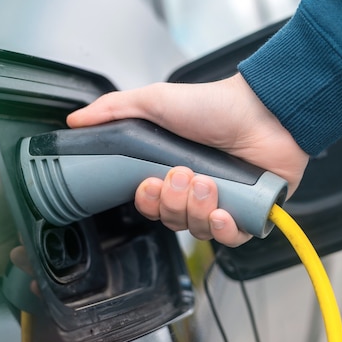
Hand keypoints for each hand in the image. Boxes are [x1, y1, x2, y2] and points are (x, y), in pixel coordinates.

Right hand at [67, 73, 308, 246]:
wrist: (265, 109)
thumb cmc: (216, 105)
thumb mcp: (156, 102)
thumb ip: (115, 110)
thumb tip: (76, 122)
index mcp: (175, 170)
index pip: (152, 205)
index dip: (148, 203)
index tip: (149, 184)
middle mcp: (199, 190)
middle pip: (173, 221)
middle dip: (173, 203)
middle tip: (183, 174)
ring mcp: (226, 202)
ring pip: (199, 231)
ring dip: (198, 210)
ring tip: (208, 183)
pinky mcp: (252, 213)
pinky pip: (232, 240)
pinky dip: (225, 231)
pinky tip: (223, 213)